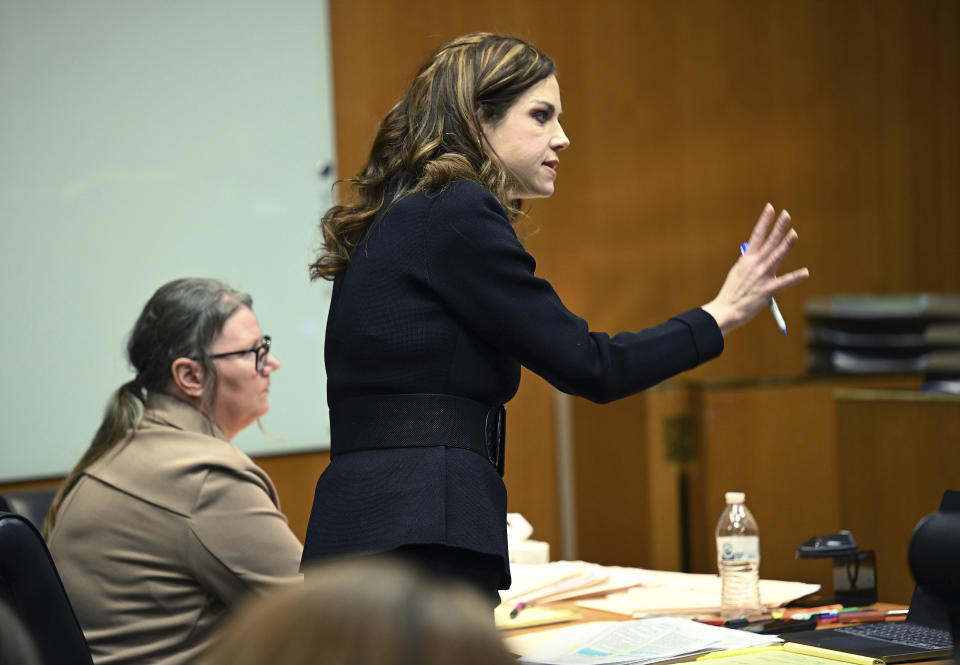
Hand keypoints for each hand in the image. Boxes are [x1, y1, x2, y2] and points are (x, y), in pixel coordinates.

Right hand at [702, 203, 809, 334]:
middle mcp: (754, 265)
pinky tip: (805, 273)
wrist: (726, 310)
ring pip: (776, 257)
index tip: (770, 208)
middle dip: (778, 227)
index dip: (764, 221)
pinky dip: (795, 277)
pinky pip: (784, 282)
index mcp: (746, 259)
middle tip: (786, 214)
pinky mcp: (768, 290)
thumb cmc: (732, 293)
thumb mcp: (737, 273)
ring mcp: (762, 276)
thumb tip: (757, 255)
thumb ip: (748, 263)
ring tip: (794, 233)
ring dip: (786, 245)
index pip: (757, 235)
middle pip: (769, 242)